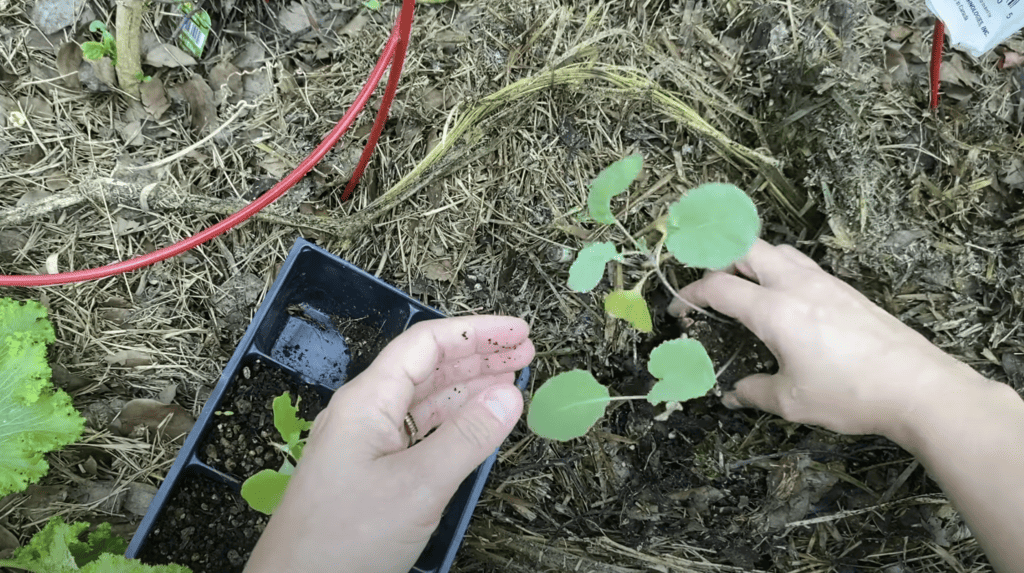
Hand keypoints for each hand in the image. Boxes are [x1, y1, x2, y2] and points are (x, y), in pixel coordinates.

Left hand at [244, 315, 534, 572]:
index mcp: (368, 400)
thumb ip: (467, 438)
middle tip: (525, 352)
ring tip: (511, 380)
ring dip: (468, 387)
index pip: (426, 344)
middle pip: (426, 367)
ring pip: (423, 400)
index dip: (475, 332)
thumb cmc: (348, 538)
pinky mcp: (369, 472)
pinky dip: (452, 422)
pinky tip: (477, 424)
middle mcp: (365, 412)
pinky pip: (417, 432)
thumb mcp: (418, 486)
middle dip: (477, 355)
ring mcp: (365, 443)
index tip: (520, 331)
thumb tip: (511, 394)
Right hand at [668, 238, 971, 436]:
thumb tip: (734, 393)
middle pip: (745, 249)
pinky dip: (779, 269)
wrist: (917, 386)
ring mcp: (825, 283)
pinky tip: (784, 299)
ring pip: (777, 251)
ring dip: (751, 259)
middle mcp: (796, 285)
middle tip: (706, 284)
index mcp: (773, 310)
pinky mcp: (846, 291)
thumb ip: (755, 391)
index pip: (718, 287)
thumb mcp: (791, 401)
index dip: (690, 294)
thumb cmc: (848, 394)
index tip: (678, 310)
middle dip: (717, 260)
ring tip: (743, 284)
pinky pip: (802, 265)